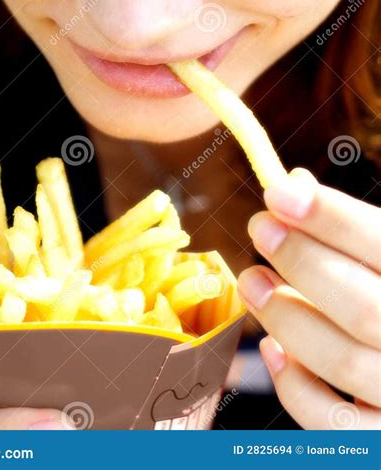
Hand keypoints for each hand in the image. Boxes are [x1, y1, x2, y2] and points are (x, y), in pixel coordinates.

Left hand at [237, 168, 380, 429]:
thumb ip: (353, 229)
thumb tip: (293, 187)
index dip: (331, 218)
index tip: (277, 193)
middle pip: (360, 306)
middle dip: (301, 261)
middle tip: (260, 228)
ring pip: (341, 360)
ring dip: (283, 313)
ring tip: (251, 279)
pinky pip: (333, 424)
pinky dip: (293, 386)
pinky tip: (271, 349)